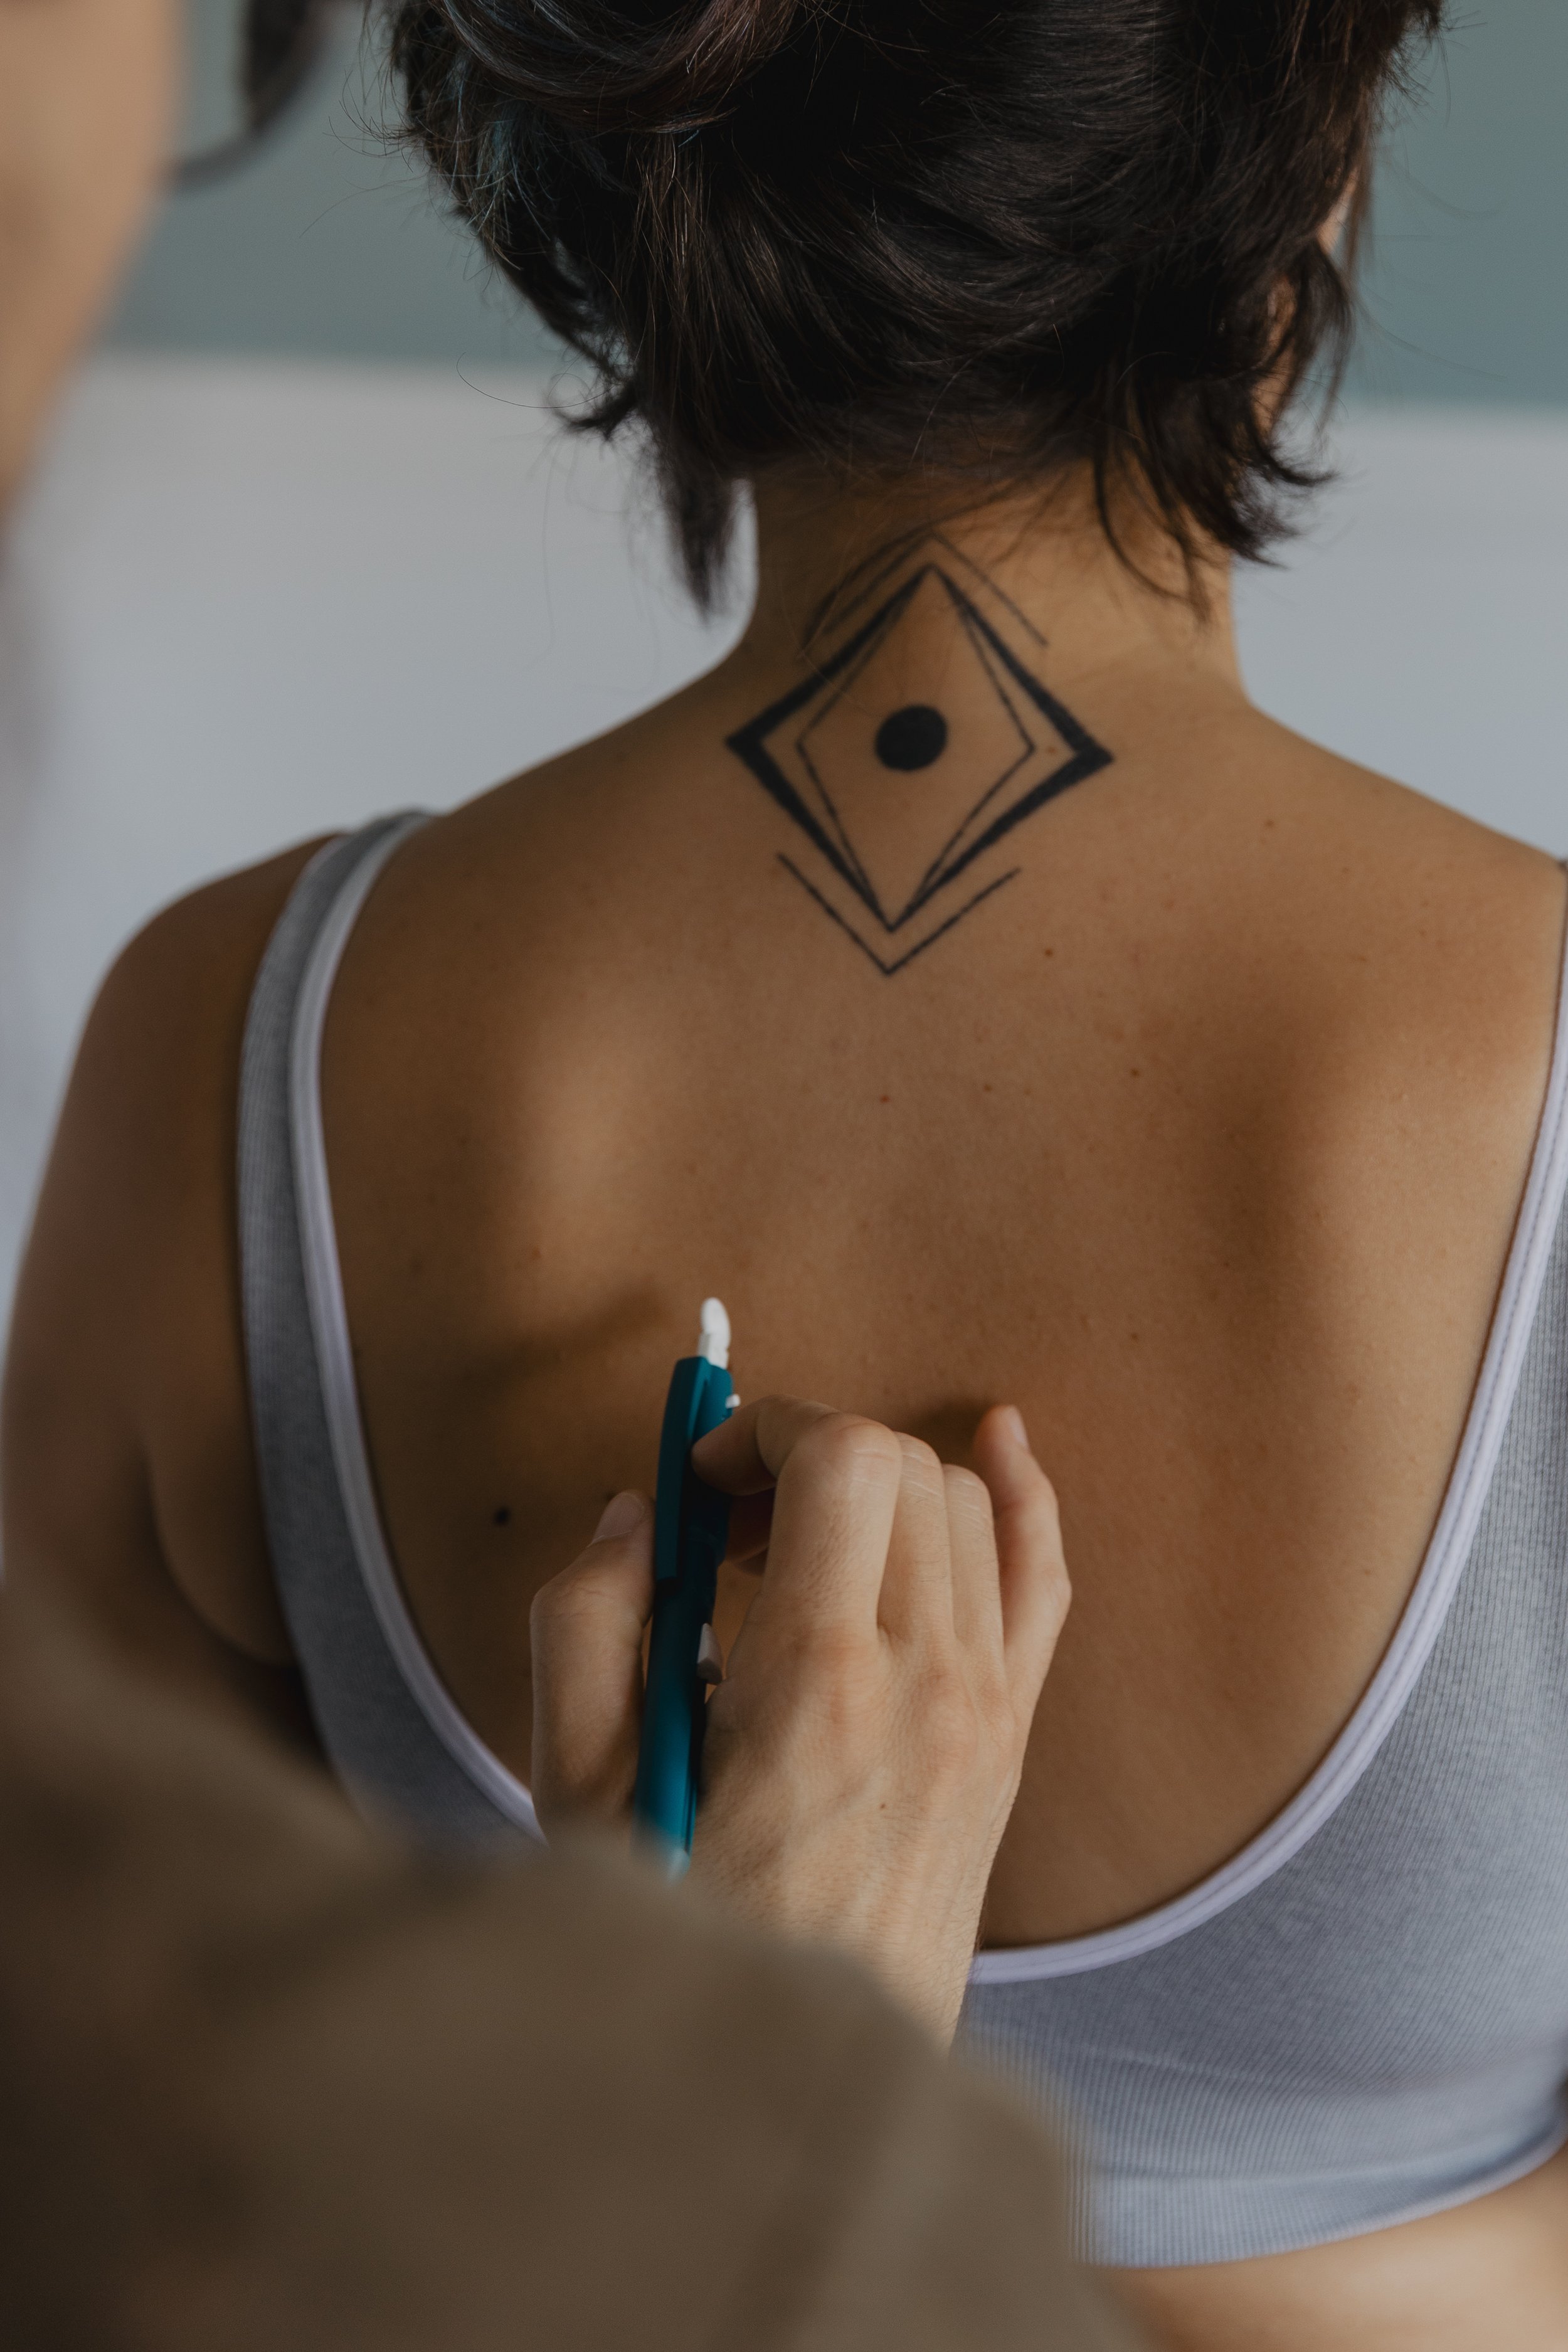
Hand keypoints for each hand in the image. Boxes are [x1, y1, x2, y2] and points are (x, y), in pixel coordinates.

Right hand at [530, 1398, 1068, 2040]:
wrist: (798, 2079)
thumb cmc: (689, 1936)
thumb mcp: (582, 1787)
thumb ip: (588, 1623)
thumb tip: (636, 1517)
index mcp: (821, 1682)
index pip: (842, 1459)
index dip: (763, 1429)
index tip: (700, 1480)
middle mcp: (928, 1681)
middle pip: (904, 1466)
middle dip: (808, 1450)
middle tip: (727, 1520)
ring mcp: (986, 1711)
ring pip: (966, 1509)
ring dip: (878, 1485)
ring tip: (794, 1547)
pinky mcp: (1009, 1743)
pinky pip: (1042, 1583)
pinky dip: (1024, 1501)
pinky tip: (1001, 1445)